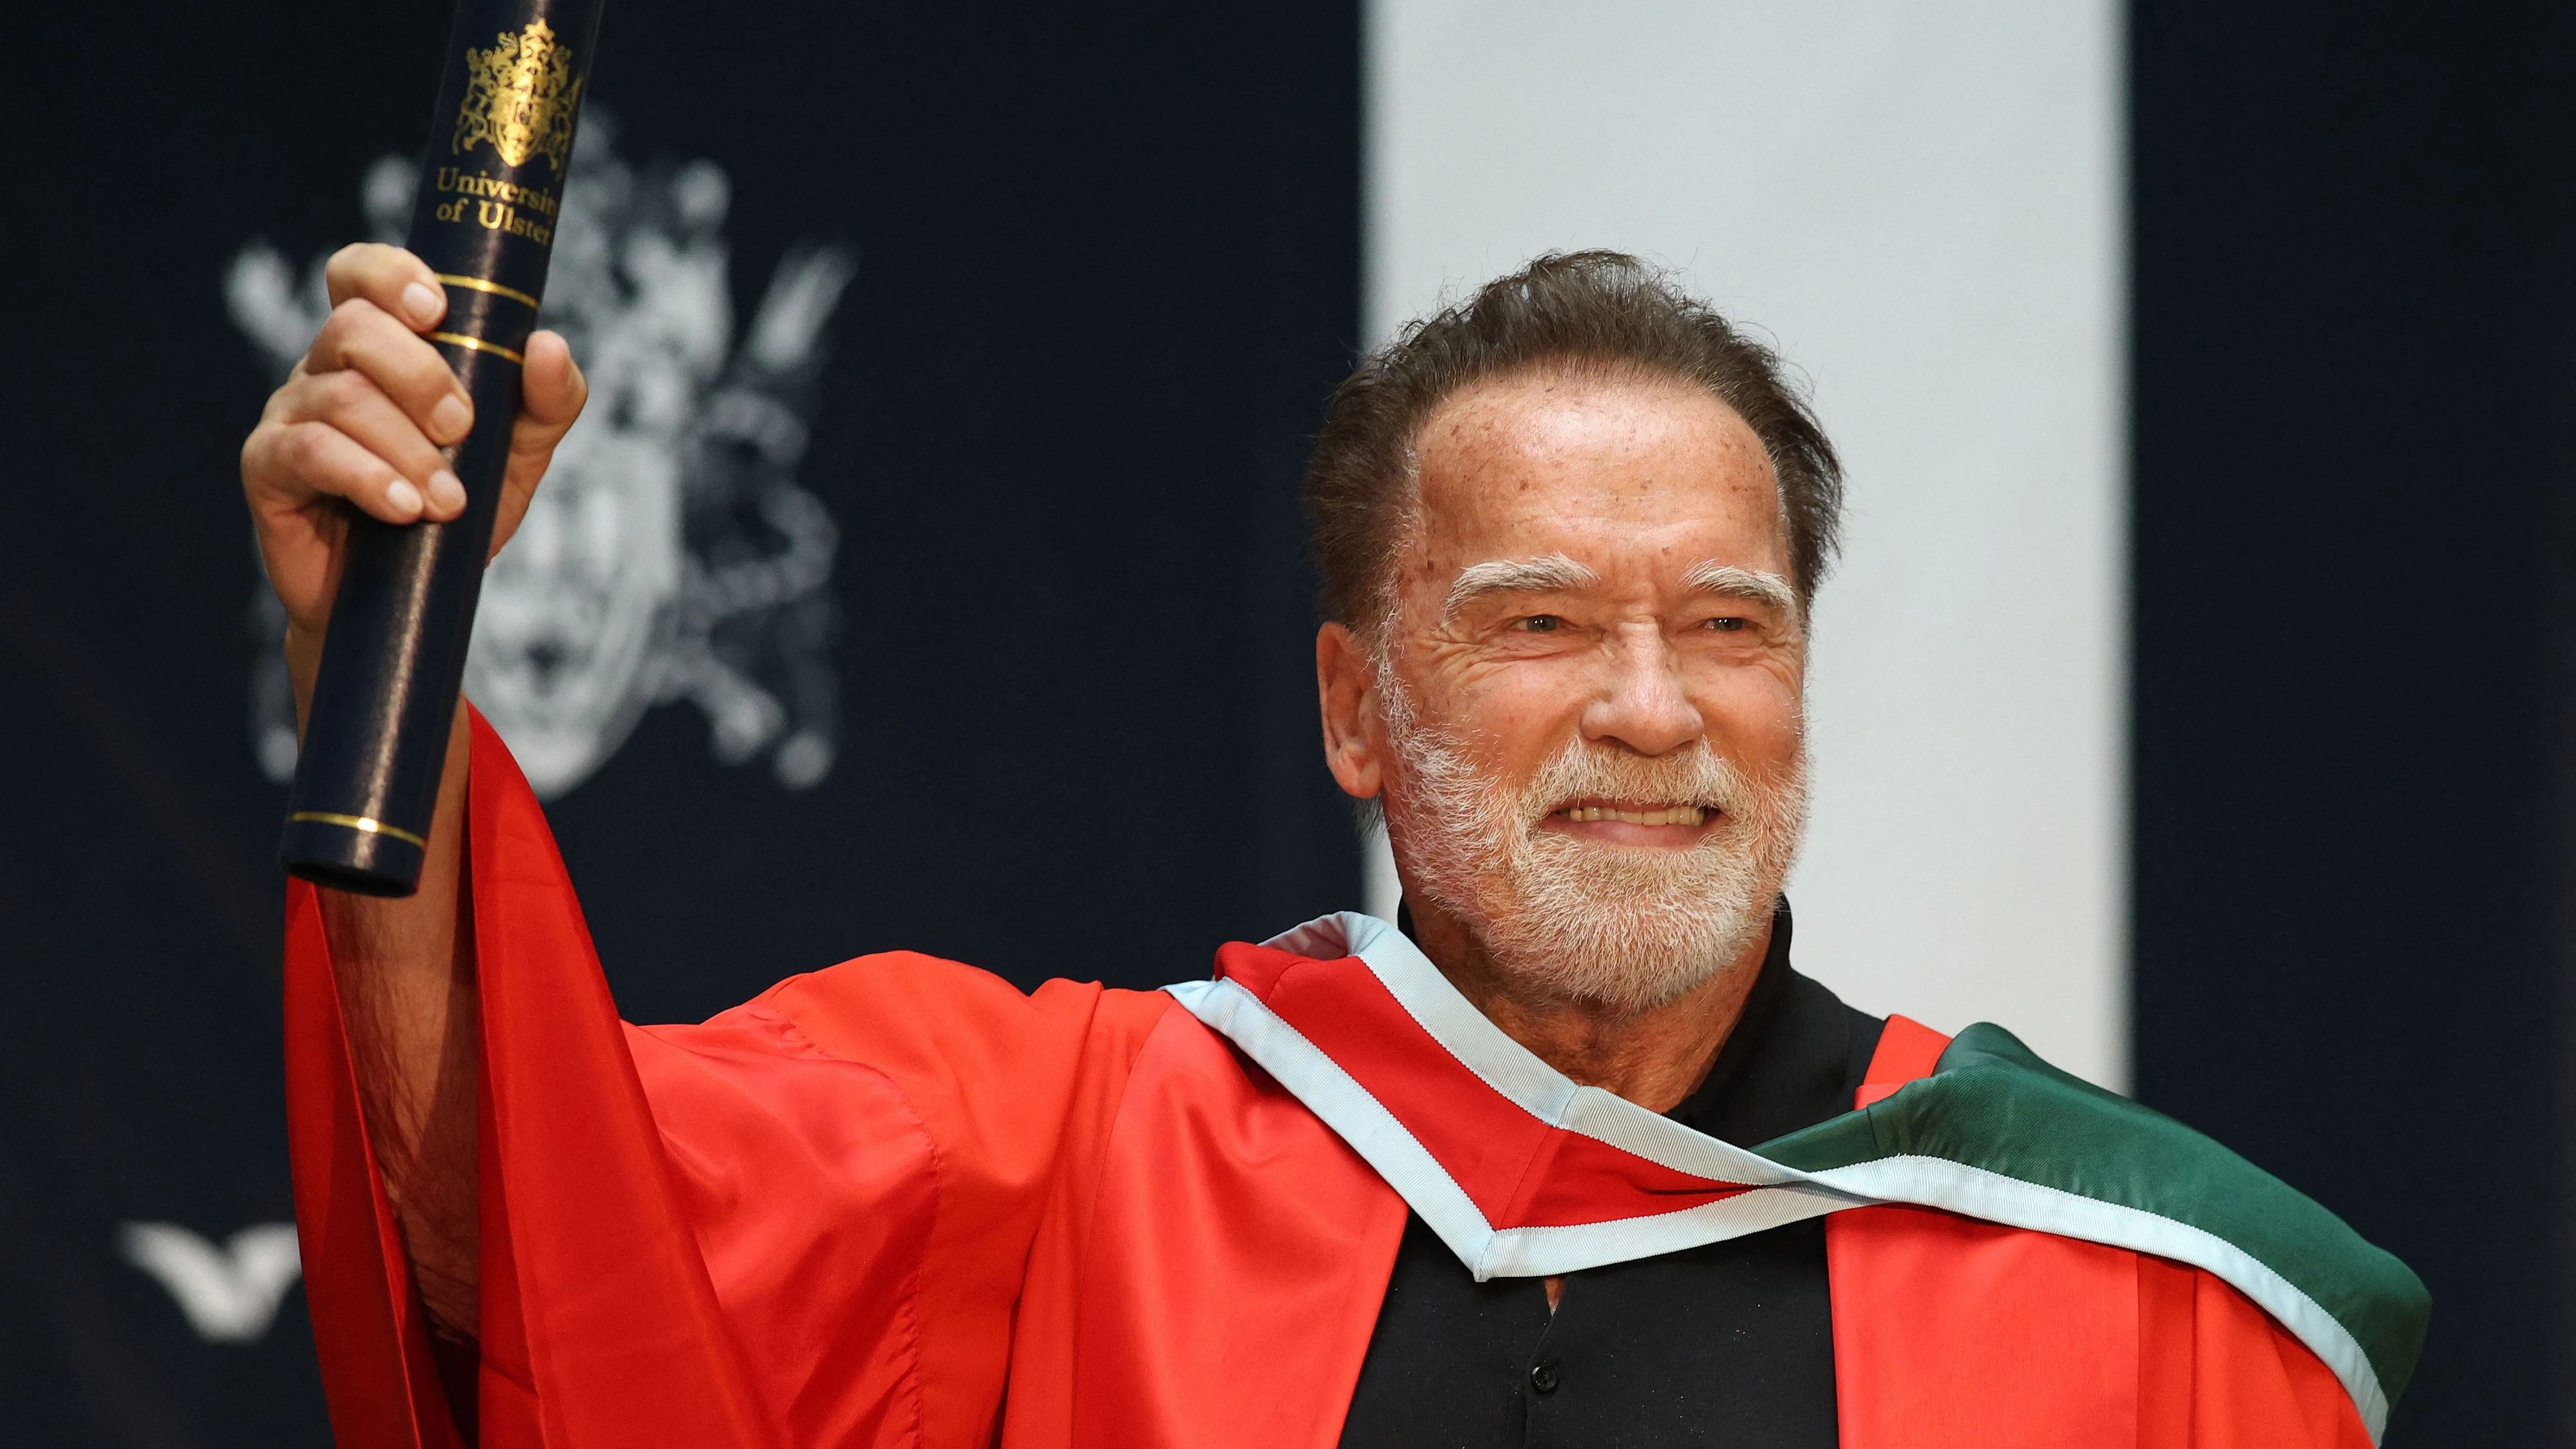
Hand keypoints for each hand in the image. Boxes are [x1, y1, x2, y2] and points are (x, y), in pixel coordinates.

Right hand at [240, 242, 586, 717]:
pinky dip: (368, 478)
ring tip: (448, 500)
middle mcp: (324, 369)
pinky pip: (310, 452)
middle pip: (354, 329)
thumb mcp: (516, 455)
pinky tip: (405, 509)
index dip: (391, 275)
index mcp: (377, 348)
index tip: (439, 309)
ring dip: (407, 448)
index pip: (360, 276)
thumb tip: (547, 344)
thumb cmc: (456, 511)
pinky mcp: (268, 468)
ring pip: (341, 397)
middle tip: (463, 428)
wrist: (406, 602)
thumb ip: (546, 401)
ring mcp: (290, 415)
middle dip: (420, 375)